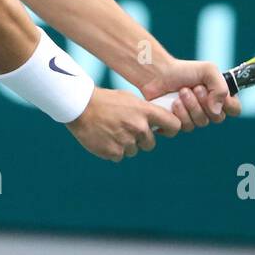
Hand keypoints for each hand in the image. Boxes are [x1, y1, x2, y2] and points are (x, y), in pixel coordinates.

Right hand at [66, 88, 181, 162]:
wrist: (80, 107)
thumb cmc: (105, 101)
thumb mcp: (129, 99)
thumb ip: (145, 111)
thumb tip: (157, 122)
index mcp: (145, 112)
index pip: (174, 125)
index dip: (170, 129)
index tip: (164, 131)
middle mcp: (139, 127)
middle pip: (150, 143)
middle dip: (140, 139)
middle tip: (124, 129)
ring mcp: (127, 141)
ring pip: (133, 150)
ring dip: (125, 144)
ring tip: (111, 131)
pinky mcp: (114, 152)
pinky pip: (119, 156)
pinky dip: (112, 150)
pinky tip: (104, 137)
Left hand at [139, 59, 241, 131]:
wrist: (158, 74)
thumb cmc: (183, 70)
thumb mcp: (208, 70)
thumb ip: (220, 87)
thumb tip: (217, 110)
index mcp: (218, 97)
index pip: (235, 109)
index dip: (229, 105)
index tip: (217, 94)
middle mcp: (208, 110)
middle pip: (217, 118)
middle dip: (204, 101)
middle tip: (194, 88)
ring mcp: (193, 118)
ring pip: (200, 123)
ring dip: (190, 105)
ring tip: (181, 92)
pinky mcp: (177, 124)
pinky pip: (183, 127)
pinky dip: (178, 114)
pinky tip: (172, 103)